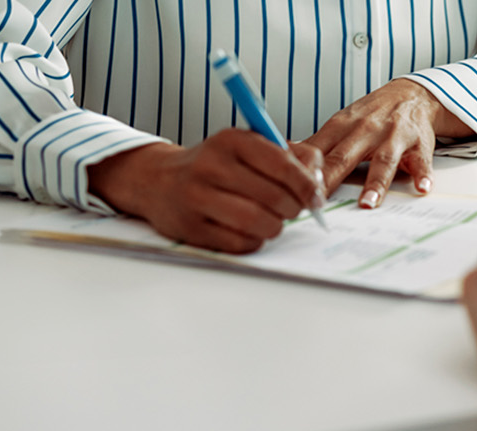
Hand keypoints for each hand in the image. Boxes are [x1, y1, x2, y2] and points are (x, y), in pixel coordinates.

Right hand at [89, 130, 322, 252]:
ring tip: (273, 221)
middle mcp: (210, 165)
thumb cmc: (216, 164)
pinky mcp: (190, 228)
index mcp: (231, 140)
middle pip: (274, 198)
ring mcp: (197, 197)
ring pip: (258, 223)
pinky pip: (239, 243)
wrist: (158, 180)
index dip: (307, 186)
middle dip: (293, 209)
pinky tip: (250, 231)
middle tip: (293, 210)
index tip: (316, 198)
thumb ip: (293, 156)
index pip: (283, 165)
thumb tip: (318, 182)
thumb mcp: (250, 146)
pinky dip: (254, 240)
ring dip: (275, 227)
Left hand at [301, 79, 474, 208]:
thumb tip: (283, 157)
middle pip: (345, 157)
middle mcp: (367, 131)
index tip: (291, 188)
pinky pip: (421, 162)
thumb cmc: (371, 115)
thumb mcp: (340, 123)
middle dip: (330, 178)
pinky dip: (422, 175)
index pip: (319, 150)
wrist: (411, 94)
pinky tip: (422, 188)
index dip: (304, 170)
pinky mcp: (419, 146)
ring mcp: (394, 138)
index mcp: (343, 127)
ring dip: (376, 183)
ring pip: (383, 161)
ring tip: (368, 203)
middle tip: (318, 202)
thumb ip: (317, 144)